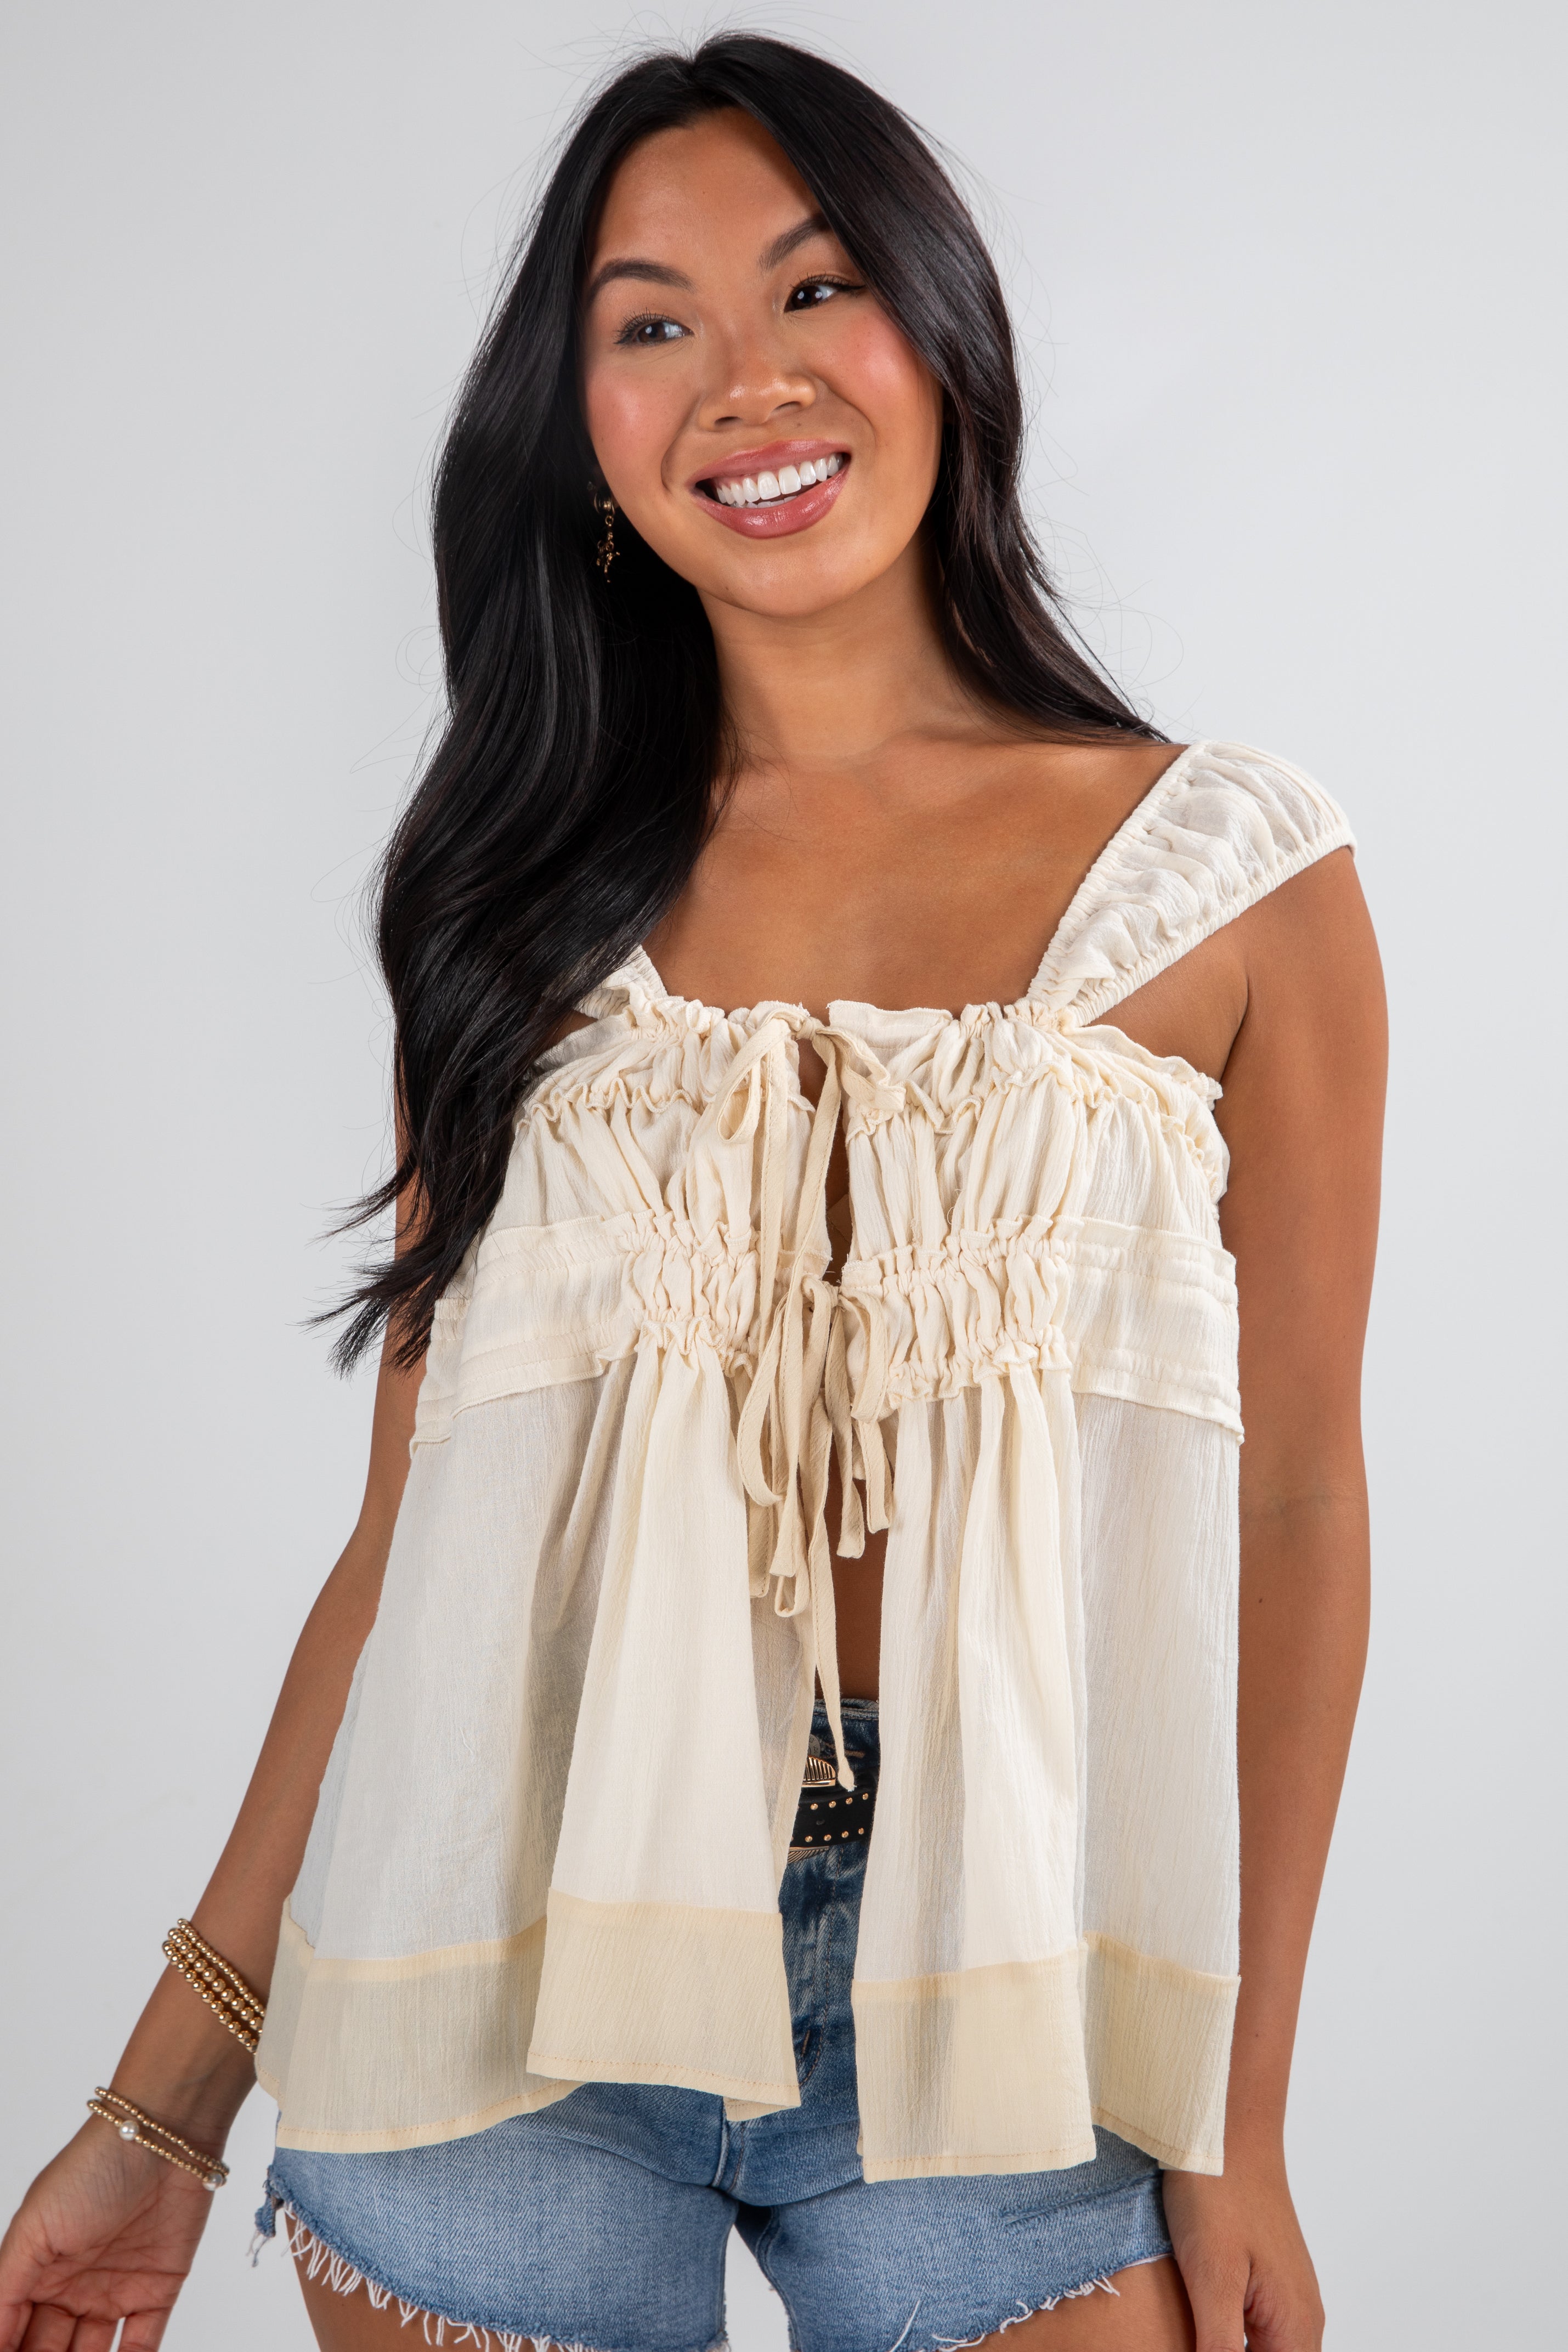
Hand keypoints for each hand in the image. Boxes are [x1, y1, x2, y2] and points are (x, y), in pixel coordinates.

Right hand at [0, 2116, 219, 2351]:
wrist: (162, 2135)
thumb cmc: (92, 2167)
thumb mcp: (32, 2229)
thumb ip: (6, 2290)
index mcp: (36, 2273)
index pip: (12, 2333)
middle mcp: (72, 2287)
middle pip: (48, 2349)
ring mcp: (115, 2290)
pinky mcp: (158, 2290)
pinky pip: (142, 2343)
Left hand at [1161, 2150, 1324, 2351]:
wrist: (1224, 2126)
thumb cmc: (1219, 2190)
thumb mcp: (1212, 2277)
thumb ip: (1218, 2348)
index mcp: (1296, 2328)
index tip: (1202, 2345)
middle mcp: (1301, 2320)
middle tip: (1191, 2338)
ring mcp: (1286, 2298)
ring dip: (1226, 2348)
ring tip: (1191, 2335)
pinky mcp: (1266, 2280)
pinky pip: (1256, 2331)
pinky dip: (1229, 2339)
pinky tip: (1198, 2329)